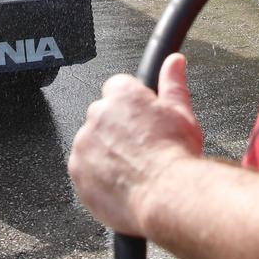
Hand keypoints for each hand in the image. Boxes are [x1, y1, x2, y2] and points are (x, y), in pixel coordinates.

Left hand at [68, 54, 203, 236]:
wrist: (167, 195)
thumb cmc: (175, 156)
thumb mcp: (182, 113)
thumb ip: (173, 83)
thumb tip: (174, 62)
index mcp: (123, 95)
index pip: (118, 88)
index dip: (132, 106)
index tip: (141, 122)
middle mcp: (98, 113)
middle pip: (103, 116)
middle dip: (117, 130)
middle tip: (140, 148)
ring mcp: (84, 142)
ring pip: (92, 143)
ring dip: (106, 153)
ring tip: (133, 169)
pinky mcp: (77, 170)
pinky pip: (84, 169)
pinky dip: (98, 176)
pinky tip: (121, 183)